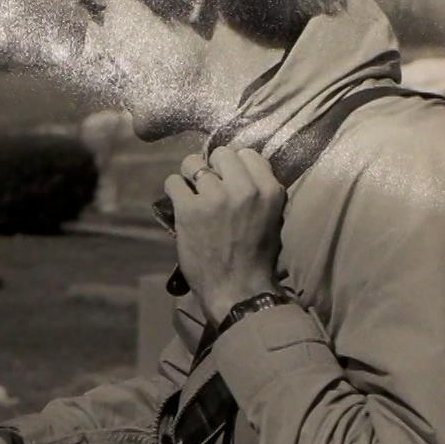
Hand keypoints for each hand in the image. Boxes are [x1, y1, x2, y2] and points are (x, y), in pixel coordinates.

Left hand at [164, 147, 285, 323]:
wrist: (238, 290)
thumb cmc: (255, 258)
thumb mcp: (271, 218)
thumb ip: (258, 191)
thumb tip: (237, 167)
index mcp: (269, 190)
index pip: (248, 154)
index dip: (235, 165)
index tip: (229, 178)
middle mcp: (244, 189)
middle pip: (221, 153)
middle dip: (213, 167)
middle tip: (209, 186)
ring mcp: (215, 197)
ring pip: (192, 163)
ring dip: (190, 177)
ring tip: (192, 194)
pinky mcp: (190, 209)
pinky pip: (173, 181)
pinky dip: (174, 191)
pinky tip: (180, 204)